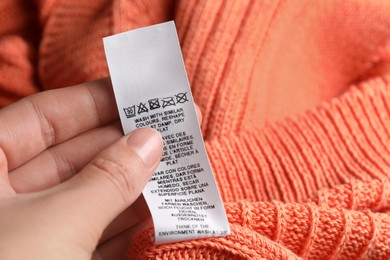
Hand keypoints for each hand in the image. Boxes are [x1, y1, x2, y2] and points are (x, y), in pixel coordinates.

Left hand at [0, 79, 200, 258]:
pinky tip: (157, 210)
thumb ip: (107, 179)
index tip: (140, 92)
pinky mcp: (51, 259)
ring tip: (176, 167)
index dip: (94, 101)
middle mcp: (3, 195)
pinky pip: (90, 233)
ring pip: (87, 196)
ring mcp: (26, 232)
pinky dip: (123, 224)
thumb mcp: (57, 222)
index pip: (44, 117)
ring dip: (133, 185)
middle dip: (125, 145)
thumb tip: (151, 140)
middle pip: (73, 156)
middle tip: (173, 130)